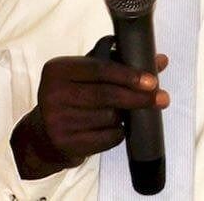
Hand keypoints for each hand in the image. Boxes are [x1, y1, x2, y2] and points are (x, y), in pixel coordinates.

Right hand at [10, 36, 169, 179]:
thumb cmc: (71, 98)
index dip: (128, 74)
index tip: (152, 80)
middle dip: (138, 97)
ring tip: (126, 114)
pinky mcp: (66, 143)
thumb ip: (118, 63)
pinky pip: (107, 138)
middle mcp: (53, 93)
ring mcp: (58, 121)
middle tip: (161, 98)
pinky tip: (116, 128)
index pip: (100, 69)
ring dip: (125, 116)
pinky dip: (118, 133)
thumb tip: (160, 60)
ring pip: (109, 117)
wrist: (42, 137)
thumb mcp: (85, 75)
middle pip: (107, 94)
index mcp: (58, 70)